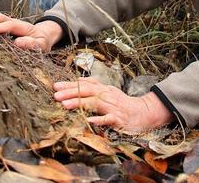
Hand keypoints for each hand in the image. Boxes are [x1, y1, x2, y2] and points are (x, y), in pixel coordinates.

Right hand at [0, 6, 61, 51]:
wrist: (42, 36)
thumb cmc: (41, 42)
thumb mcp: (42, 45)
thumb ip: (32, 44)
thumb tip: (18, 42)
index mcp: (23, 27)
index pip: (10, 26)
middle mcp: (14, 22)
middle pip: (1, 18)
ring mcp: (8, 21)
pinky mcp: (3, 23)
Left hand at [53, 77, 172, 132]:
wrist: (143, 113)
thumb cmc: (122, 103)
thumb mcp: (108, 91)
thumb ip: (94, 85)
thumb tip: (78, 79)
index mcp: (103, 89)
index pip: (85, 84)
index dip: (70, 85)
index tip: (55, 86)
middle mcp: (107, 95)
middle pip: (87, 91)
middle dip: (71, 92)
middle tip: (55, 95)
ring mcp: (112, 106)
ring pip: (95, 103)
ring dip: (79, 103)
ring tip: (65, 105)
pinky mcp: (118, 118)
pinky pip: (107, 119)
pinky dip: (98, 119)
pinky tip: (88, 120)